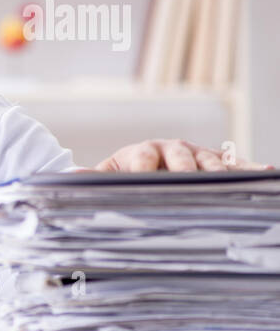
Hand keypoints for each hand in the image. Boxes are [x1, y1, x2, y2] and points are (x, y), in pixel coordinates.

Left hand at [87, 139, 273, 171]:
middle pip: (182, 156)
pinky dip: (251, 169)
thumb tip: (71, 177)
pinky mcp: (216, 164)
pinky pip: (236, 166)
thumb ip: (93, 177)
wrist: (142, 168)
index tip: (144, 176)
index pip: (144, 157)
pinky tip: (268, 172)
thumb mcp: (108, 176)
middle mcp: (172, 149)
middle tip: (193, 181)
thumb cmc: (125, 176)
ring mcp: (197, 155)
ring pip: (210, 160)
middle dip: (187, 169)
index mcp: (143, 151)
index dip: (144, 166)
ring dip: (218, 170)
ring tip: (226, 181)